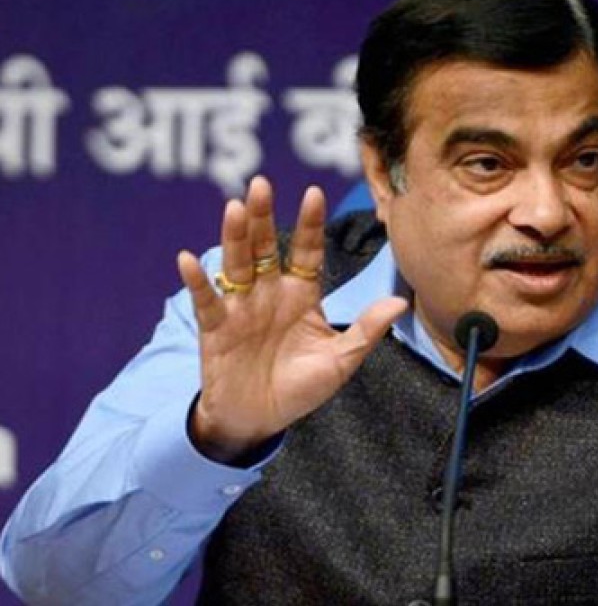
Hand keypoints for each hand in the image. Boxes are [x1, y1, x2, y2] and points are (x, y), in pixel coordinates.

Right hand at [177, 176, 406, 463]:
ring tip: (235, 208)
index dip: (310, 225)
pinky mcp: (216, 328)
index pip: (307, 252)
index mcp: (302, 295)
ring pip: (237, 264)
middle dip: (264, 218)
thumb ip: (366, 331)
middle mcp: (270, 292)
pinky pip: (206, 300)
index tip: (314, 193)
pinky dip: (198, 281)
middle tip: (261, 185)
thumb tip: (400, 302)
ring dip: (235, 237)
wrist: (260, 420)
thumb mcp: (340, 362)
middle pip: (266, 248)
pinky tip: (188, 259)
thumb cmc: (301, 388)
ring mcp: (241, 307)